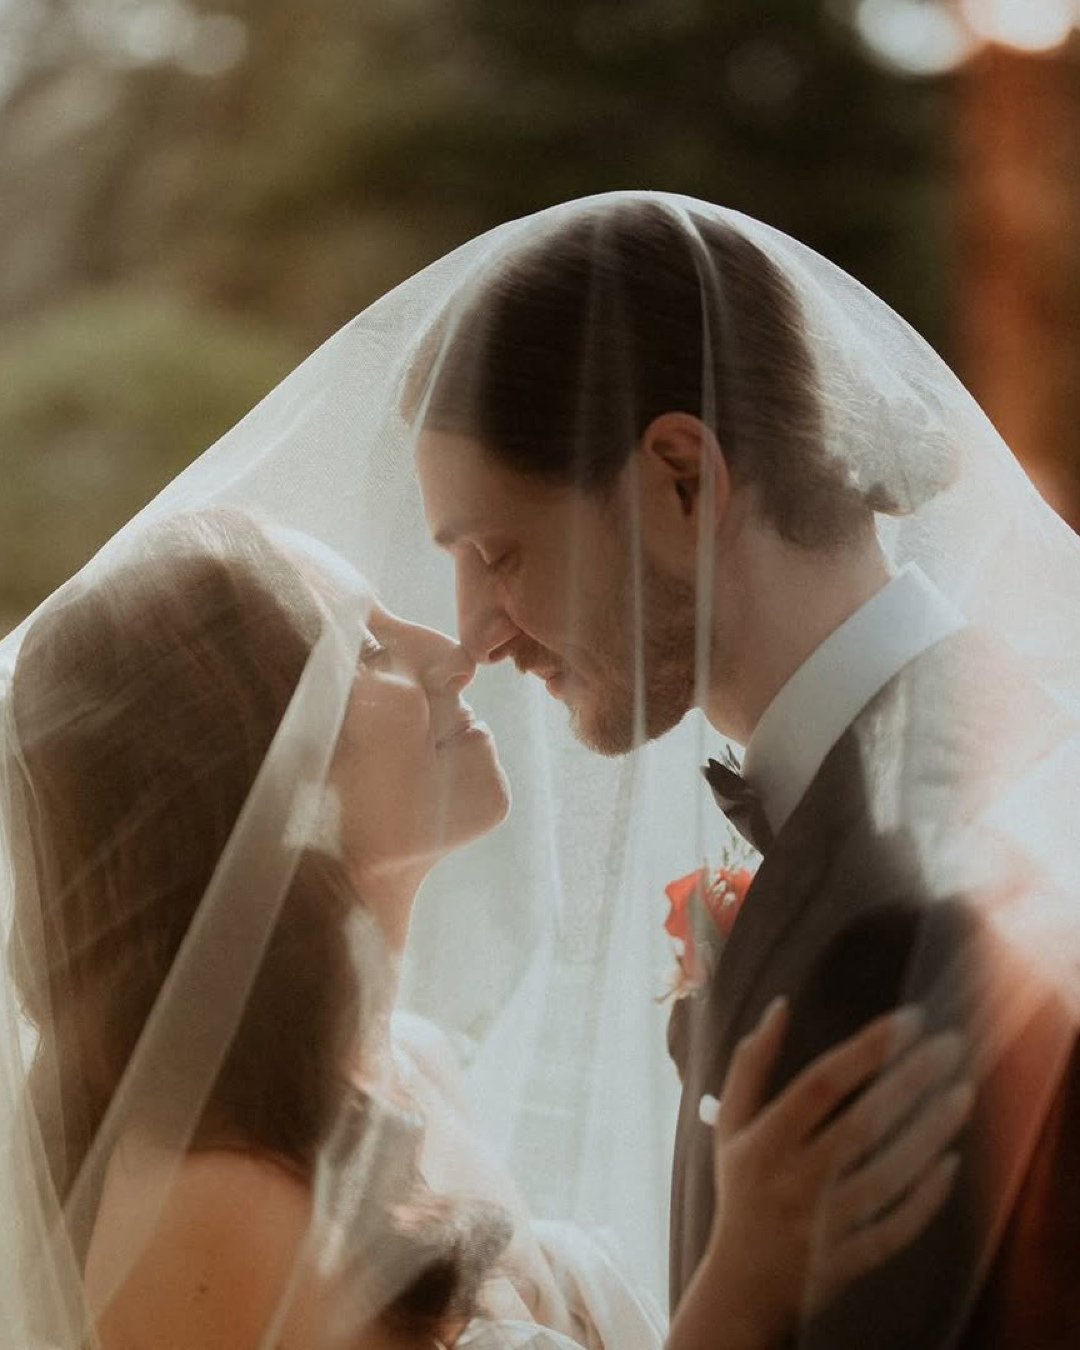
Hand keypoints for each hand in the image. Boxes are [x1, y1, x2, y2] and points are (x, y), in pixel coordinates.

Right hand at [698, 999, 972, 1346]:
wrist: (741, 1285)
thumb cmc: (741, 1188)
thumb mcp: (731, 1124)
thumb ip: (750, 1065)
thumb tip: (780, 1007)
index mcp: (763, 1141)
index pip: (820, 1084)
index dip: (866, 1049)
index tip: (908, 1019)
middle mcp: (793, 1180)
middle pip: (861, 1124)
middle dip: (910, 1081)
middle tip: (950, 1045)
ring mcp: (822, 1224)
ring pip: (887, 1175)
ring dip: (929, 1132)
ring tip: (963, 1093)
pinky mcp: (847, 1260)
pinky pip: (896, 1227)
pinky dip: (925, 1197)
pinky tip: (952, 1162)